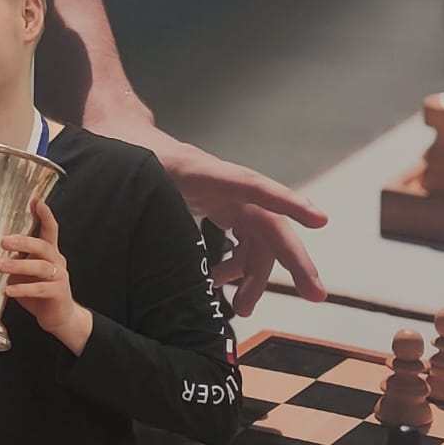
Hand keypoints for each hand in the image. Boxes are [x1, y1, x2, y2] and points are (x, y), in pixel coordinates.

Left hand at [0, 197, 91, 353]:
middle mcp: (57, 261)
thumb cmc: (38, 292)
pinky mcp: (58, 294)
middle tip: (3, 241)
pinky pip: (40, 289)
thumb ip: (13, 260)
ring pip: (41, 267)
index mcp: (50, 252)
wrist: (59, 318)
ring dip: (20, 266)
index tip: (36, 201)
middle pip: (42, 246)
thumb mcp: (24, 273)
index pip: (50, 229)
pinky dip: (23, 289)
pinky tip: (9, 290)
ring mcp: (60, 277)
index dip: (44, 215)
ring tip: (0, 266)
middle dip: (23, 241)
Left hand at [84, 101, 327, 314]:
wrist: (123, 133)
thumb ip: (137, 195)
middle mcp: (222, 183)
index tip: (320, 220)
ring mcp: (225, 195)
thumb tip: (132, 235)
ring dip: (255, 276)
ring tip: (241, 310)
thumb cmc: (124, 151)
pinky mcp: (219, 206)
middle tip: (316, 294)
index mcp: (200, 171)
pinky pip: (241, 239)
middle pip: (267, 221)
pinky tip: (220, 285)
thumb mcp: (127, 173)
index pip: (250, 185)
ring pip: (256, 239)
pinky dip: (236, 265)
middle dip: (294, 259)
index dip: (284, 201)